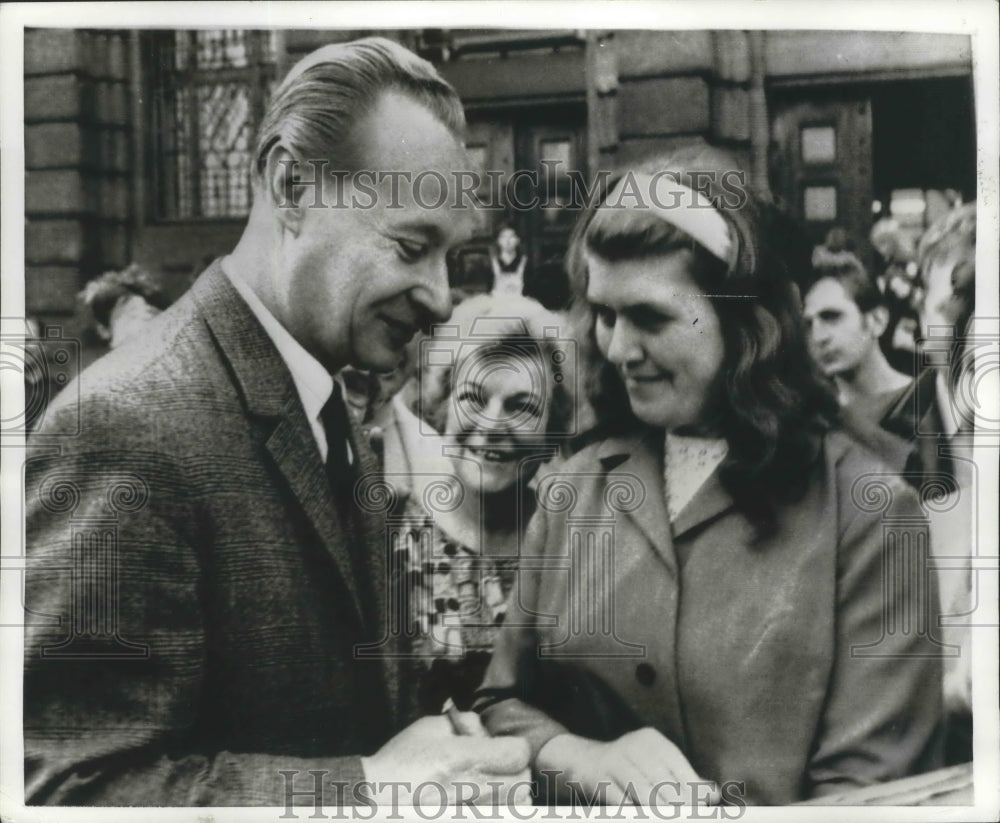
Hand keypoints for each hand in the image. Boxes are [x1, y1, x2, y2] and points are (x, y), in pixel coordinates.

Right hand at [361, 714, 530, 804]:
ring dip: (511, 794)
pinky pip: (500, 817)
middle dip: (515, 771)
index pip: (517, 753)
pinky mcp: (467, 821)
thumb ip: (464, 723)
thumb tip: (485, 728)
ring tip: (491, 786)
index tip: (503, 746)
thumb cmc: (400, 763)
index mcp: (463, 758)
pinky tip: (483, 801)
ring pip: (517, 805)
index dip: (514, 746)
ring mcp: (470, 812)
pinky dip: (500, 809)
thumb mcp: (429, 728)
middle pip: (522, 782)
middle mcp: (472, 788)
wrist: (376, 799)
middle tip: (498, 766)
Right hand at [537, 727, 718, 806]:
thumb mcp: (655, 764)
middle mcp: (633, 745)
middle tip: (689, 817)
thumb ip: (684, 779)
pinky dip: (637, 813)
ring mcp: (615, 762)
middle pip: (665, 783)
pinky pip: (624, 803)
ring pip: (646, 795)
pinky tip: (642, 815)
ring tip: (668, 816)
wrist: (583, 761)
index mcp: (651, 740)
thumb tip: (713, 793)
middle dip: (679, 807)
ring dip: (660, 811)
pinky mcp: (599, 780)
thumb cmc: (629, 767)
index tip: (704, 808)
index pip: (679, 767)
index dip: (693, 791)